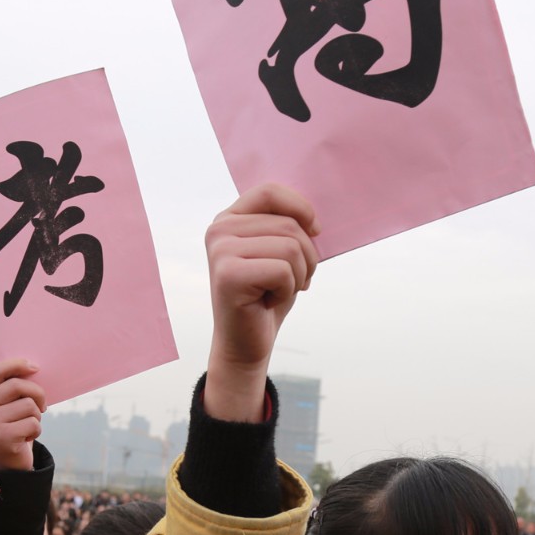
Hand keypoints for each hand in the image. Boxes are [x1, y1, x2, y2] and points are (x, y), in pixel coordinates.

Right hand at [0, 359, 45, 471]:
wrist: (4, 464)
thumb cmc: (9, 428)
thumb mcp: (3, 407)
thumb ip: (11, 390)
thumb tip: (33, 369)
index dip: (16, 365)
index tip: (35, 367)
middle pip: (17, 386)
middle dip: (37, 394)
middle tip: (42, 405)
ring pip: (29, 405)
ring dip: (37, 416)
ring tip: (28, 425)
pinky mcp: (3, 438)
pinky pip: (33, 424)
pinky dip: (36, 431)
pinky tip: (26, 438)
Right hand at [204, 183, 318, 420]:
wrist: (245, 342)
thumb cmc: (266, 296)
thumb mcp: (279, 252)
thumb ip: (288, 226)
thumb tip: (313, 220)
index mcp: (229, 218)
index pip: (270, 192)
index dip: (301, 208)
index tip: (315, 231)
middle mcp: (219, 230)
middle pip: (288, 224)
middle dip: (306, 257)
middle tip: (292, 281)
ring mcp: (220, 251)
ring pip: (290, 247)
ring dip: (298, 275)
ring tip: (278, 290)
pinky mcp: (228, 275)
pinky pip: (283, 270)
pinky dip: (287, 290)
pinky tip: (267, 301)